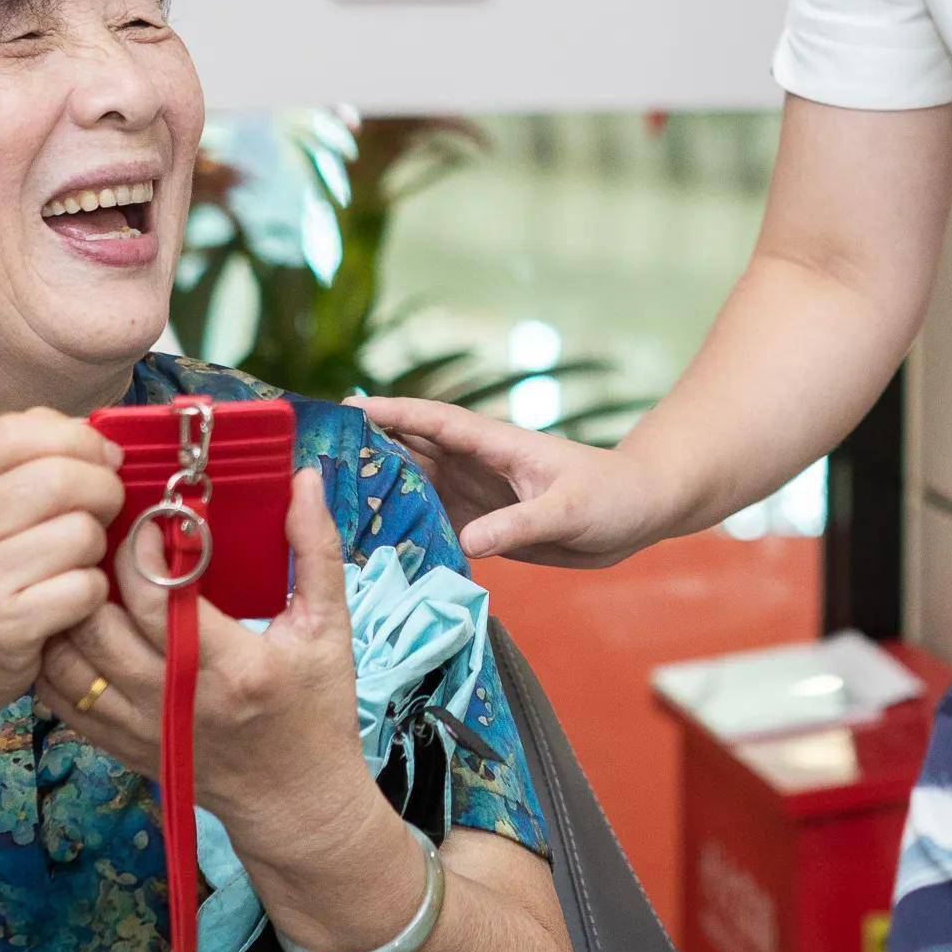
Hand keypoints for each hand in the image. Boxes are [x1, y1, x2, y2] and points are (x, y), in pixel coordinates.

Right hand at [0, 410, 117, 726]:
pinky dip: (93, 589)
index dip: (76, 437)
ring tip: (76, 558)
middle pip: (60, 477)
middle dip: (103, 488)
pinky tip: (70, 598)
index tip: (101, 457)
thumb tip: (99, 440)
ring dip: (97, 543)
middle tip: (105, 507)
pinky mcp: (0, 627)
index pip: (17, 431)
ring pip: (80, 531)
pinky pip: (85, 585)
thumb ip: (22, 461)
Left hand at [38, 468, 366, 841]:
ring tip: (81, 569)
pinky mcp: (118, 745)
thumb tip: (304, 479)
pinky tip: (68, 621)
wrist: (296, 802)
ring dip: (65, 607)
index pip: (158, 598)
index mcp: (233, 667)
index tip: (149, 514)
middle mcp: (178, 702)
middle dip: (91, 568)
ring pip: (67, 660)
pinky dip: (52, 655)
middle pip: (99, 625)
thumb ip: (315, 550)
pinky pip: (58, 697)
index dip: (140, 547)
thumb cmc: (317, 710)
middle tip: (103, 532)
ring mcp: (141, 728)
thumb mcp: (331, 627)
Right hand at [357, 397, 687, 567]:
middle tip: (312, 459)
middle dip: (366, 449)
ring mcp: (475, 493)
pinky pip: (433, 522)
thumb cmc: (612, 497)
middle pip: (410, 450)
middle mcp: (476, 465)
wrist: (638, 513)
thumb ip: (519, 524)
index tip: (345, 409)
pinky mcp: (481, 524)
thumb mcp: (569, 511)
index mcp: (495, 444)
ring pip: (415, 486)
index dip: (390, 412)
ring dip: (378, 490)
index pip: (433, 421)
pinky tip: (372, 543)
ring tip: (327, 503)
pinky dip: (403, 527)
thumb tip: (466, 541)